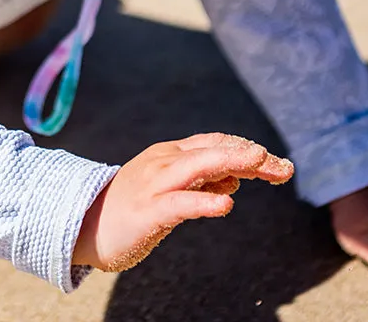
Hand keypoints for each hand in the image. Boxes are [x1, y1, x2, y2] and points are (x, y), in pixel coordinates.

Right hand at [72, 132, 293, 272]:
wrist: (85, 224)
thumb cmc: (133, 208)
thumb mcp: (171, 190)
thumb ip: (201, 181)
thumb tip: (235, 178)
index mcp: (171, 155)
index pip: (215, 144)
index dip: (247, 150)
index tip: (280, 165)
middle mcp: (164, 162)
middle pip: (211, 150)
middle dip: (249, 154)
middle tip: (282, 166)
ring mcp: (154, 184)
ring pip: (197, 167)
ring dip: (231, 161)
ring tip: (260, 163)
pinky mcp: (147, 211)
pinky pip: (179, 203)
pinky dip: (203, 201)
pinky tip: (225, 204)